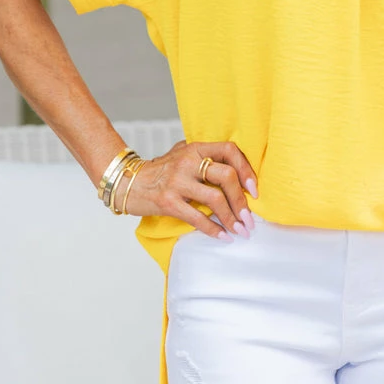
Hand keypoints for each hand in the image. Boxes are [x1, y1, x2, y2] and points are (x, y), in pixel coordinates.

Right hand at [115, 139, 257, 239]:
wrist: (129, 181)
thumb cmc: (161, 169)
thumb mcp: (182, 153)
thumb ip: (205, 156)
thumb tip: (238, 172)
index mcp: (195, 147)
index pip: (229, 150)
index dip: (246, 169)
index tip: (254, 189)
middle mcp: (187, 161)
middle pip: (226, 176)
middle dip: (242, 200)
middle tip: (249, 218)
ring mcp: (177, 181)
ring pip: (215, 199)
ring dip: (232, 218)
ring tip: (240, 230)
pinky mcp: (168, 201)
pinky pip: (197, 218)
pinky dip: (214, 229)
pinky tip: (223, 236)